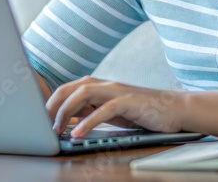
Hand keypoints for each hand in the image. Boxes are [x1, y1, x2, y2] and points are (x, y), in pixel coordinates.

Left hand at [46, 76, 185, 137]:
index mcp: (101, 86)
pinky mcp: (130, 101)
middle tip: (43, 124)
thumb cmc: (144, 112)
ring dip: (66, 111)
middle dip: (53, 104)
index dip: (52, 101)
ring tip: (57, 129)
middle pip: (71, 87)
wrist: (176, 109)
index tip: (41, 118)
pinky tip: (77, 133)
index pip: (69, 88)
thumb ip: (92, 111)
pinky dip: (88, 121)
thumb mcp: (113, 112)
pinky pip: (104, 109)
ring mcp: (118, 91)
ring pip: (84, 93)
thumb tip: (69, 119)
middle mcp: (107, 85)